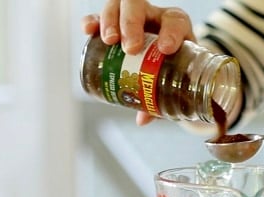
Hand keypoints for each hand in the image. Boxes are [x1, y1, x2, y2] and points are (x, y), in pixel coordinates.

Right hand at [81, 0, 196, 125]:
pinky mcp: (113, 23)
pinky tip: (88, 29)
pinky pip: (100, 16)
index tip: (166, 49)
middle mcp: (153, 17)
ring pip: (118, 5)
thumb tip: (143, 118)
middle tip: (130, 48)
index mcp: (175, 28)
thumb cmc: (175, 72)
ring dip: (110, 21)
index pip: (175, 21)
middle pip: (140, 6)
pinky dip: (92, 21)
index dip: (171, 32)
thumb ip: (162, 101)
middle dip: (132, 24)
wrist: (170, 63)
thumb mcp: (175, 84)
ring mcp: (132, 18)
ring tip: (109, 41)